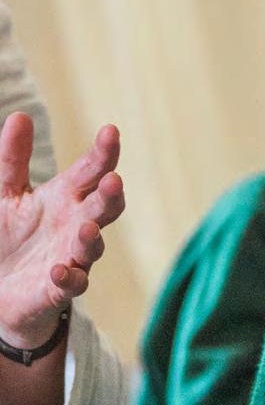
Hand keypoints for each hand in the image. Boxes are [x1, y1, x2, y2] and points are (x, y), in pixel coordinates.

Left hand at [0, 115, 124, 349]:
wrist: (0, 287)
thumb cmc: (10, 234)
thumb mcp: (7, 192)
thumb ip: (13, 158)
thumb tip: (20, 116)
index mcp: (67, 196)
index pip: (91, 170)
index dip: (103, 152)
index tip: (110, 131)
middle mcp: (77, 224)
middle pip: (104, 207)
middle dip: (110, 195)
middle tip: (113, 180)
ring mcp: (72, 257)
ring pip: (92, 246)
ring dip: (91, 238)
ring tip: (86, 228)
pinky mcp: (59, 289)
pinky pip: (71, 284)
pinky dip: (68, 278)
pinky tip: (58, 270)